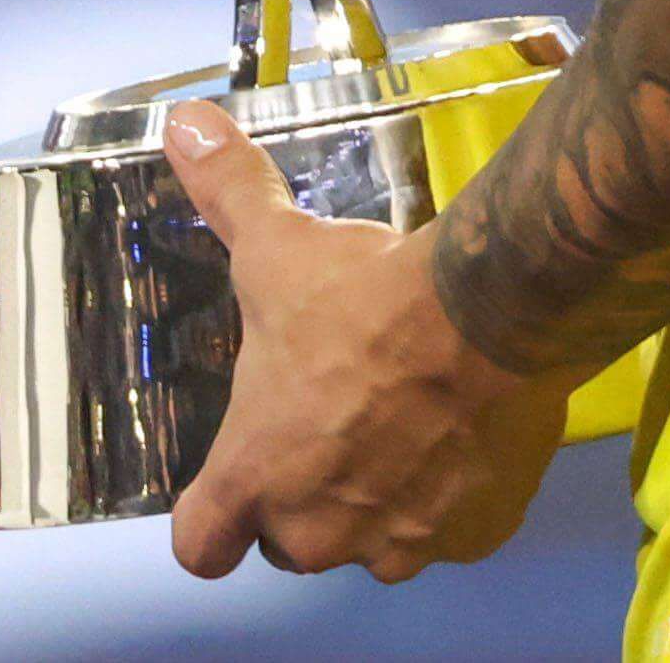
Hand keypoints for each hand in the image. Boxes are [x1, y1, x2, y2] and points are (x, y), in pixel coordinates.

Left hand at [161, 101, 564, 581]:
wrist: (488, 317)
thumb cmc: (362, 296)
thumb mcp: (279, 244)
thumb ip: (225, 193)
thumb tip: (181, 122)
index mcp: (256, 475)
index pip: (201, 546)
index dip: (212, 520)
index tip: (232, 486)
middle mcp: (318, 531)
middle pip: (292, 542)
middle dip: (307, 496)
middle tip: (336, 423)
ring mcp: (400, 545)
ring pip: (374, 542)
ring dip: (381, 500)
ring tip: (406, 421)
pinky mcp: (474, 537)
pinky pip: (450, 532)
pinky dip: (453, 497)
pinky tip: (462, 434)